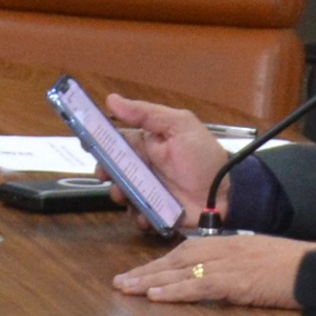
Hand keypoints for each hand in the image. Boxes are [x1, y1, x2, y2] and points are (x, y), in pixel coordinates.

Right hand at [99, 95, 232, 208]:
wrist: (228, 194)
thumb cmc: (206, 157)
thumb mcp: (180, 126)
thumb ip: (146, 113)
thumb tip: (112, 100)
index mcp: (147, 142)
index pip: (115, 139)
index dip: (98, 140)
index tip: (87, 142)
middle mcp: (144, 166)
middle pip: (112, 168)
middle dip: (105, 171)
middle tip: (106, 174)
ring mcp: (148, 190)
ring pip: (120, 192)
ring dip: (119, 194)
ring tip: (126, 195)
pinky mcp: (154, 211)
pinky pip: (136, 214)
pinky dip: (137, 215)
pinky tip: (145, 213)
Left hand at [112, 232, 312, 306]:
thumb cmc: (293, 267)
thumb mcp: (257, 261)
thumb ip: (234, 267)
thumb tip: (215, 281)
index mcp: (227, 243)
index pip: (185, 252)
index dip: (159, 264)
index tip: (137, 274)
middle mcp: (223, 249)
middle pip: (175, 259)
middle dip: (146, 271)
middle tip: (120, 283)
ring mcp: (229, 264)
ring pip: (180, 271)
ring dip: (150, 281)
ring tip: (127, 290)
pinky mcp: (237, 281)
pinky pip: (199, 286)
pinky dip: (175, 291)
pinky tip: (155, 296)